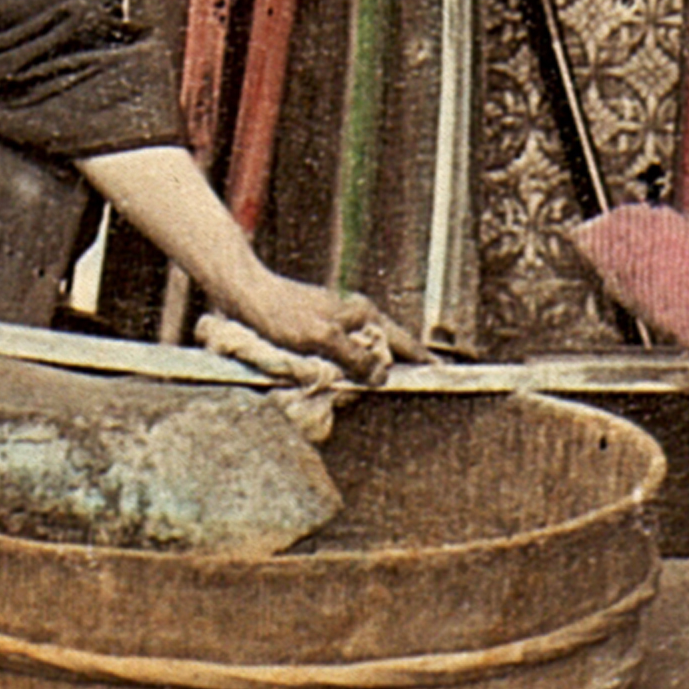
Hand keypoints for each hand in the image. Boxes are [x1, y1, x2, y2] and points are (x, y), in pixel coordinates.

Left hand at [218, 272, 424, 382]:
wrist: (245, 295)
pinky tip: (345, 383)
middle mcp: (354, 318)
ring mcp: (337, 325)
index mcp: (363, 314)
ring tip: (381, 392)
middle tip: (413, 392)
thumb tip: (383, 375)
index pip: (403, 341)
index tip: (443, 376)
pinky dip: (348, 370)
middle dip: (397, 369)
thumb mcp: (320, 338)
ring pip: (363, 354)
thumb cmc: (281, 315)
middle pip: (385, 349)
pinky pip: (343, 356)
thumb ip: (353, 357)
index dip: (421, 361)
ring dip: (369, 372)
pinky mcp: (319, 333)